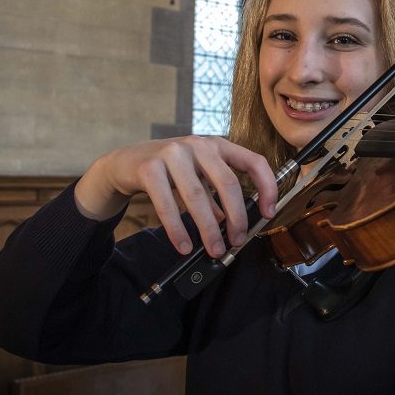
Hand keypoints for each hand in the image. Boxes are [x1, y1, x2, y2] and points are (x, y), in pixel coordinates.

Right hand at [75, 136, 277, 257]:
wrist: (125, 161)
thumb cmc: (169, 171)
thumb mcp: (198, 177)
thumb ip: (216, 197)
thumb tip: (233, 225)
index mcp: (217, 145)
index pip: (253, 161)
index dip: (267, 187)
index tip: (269, 212)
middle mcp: (198, 145)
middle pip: (228, 183)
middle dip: (237, 217)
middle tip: (238, 241)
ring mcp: (172, 153)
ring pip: (198, 196)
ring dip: (208, 229)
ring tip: (214, 249)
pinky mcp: (149, 167)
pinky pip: (167, 204)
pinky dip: (177, 229)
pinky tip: (184, 245)